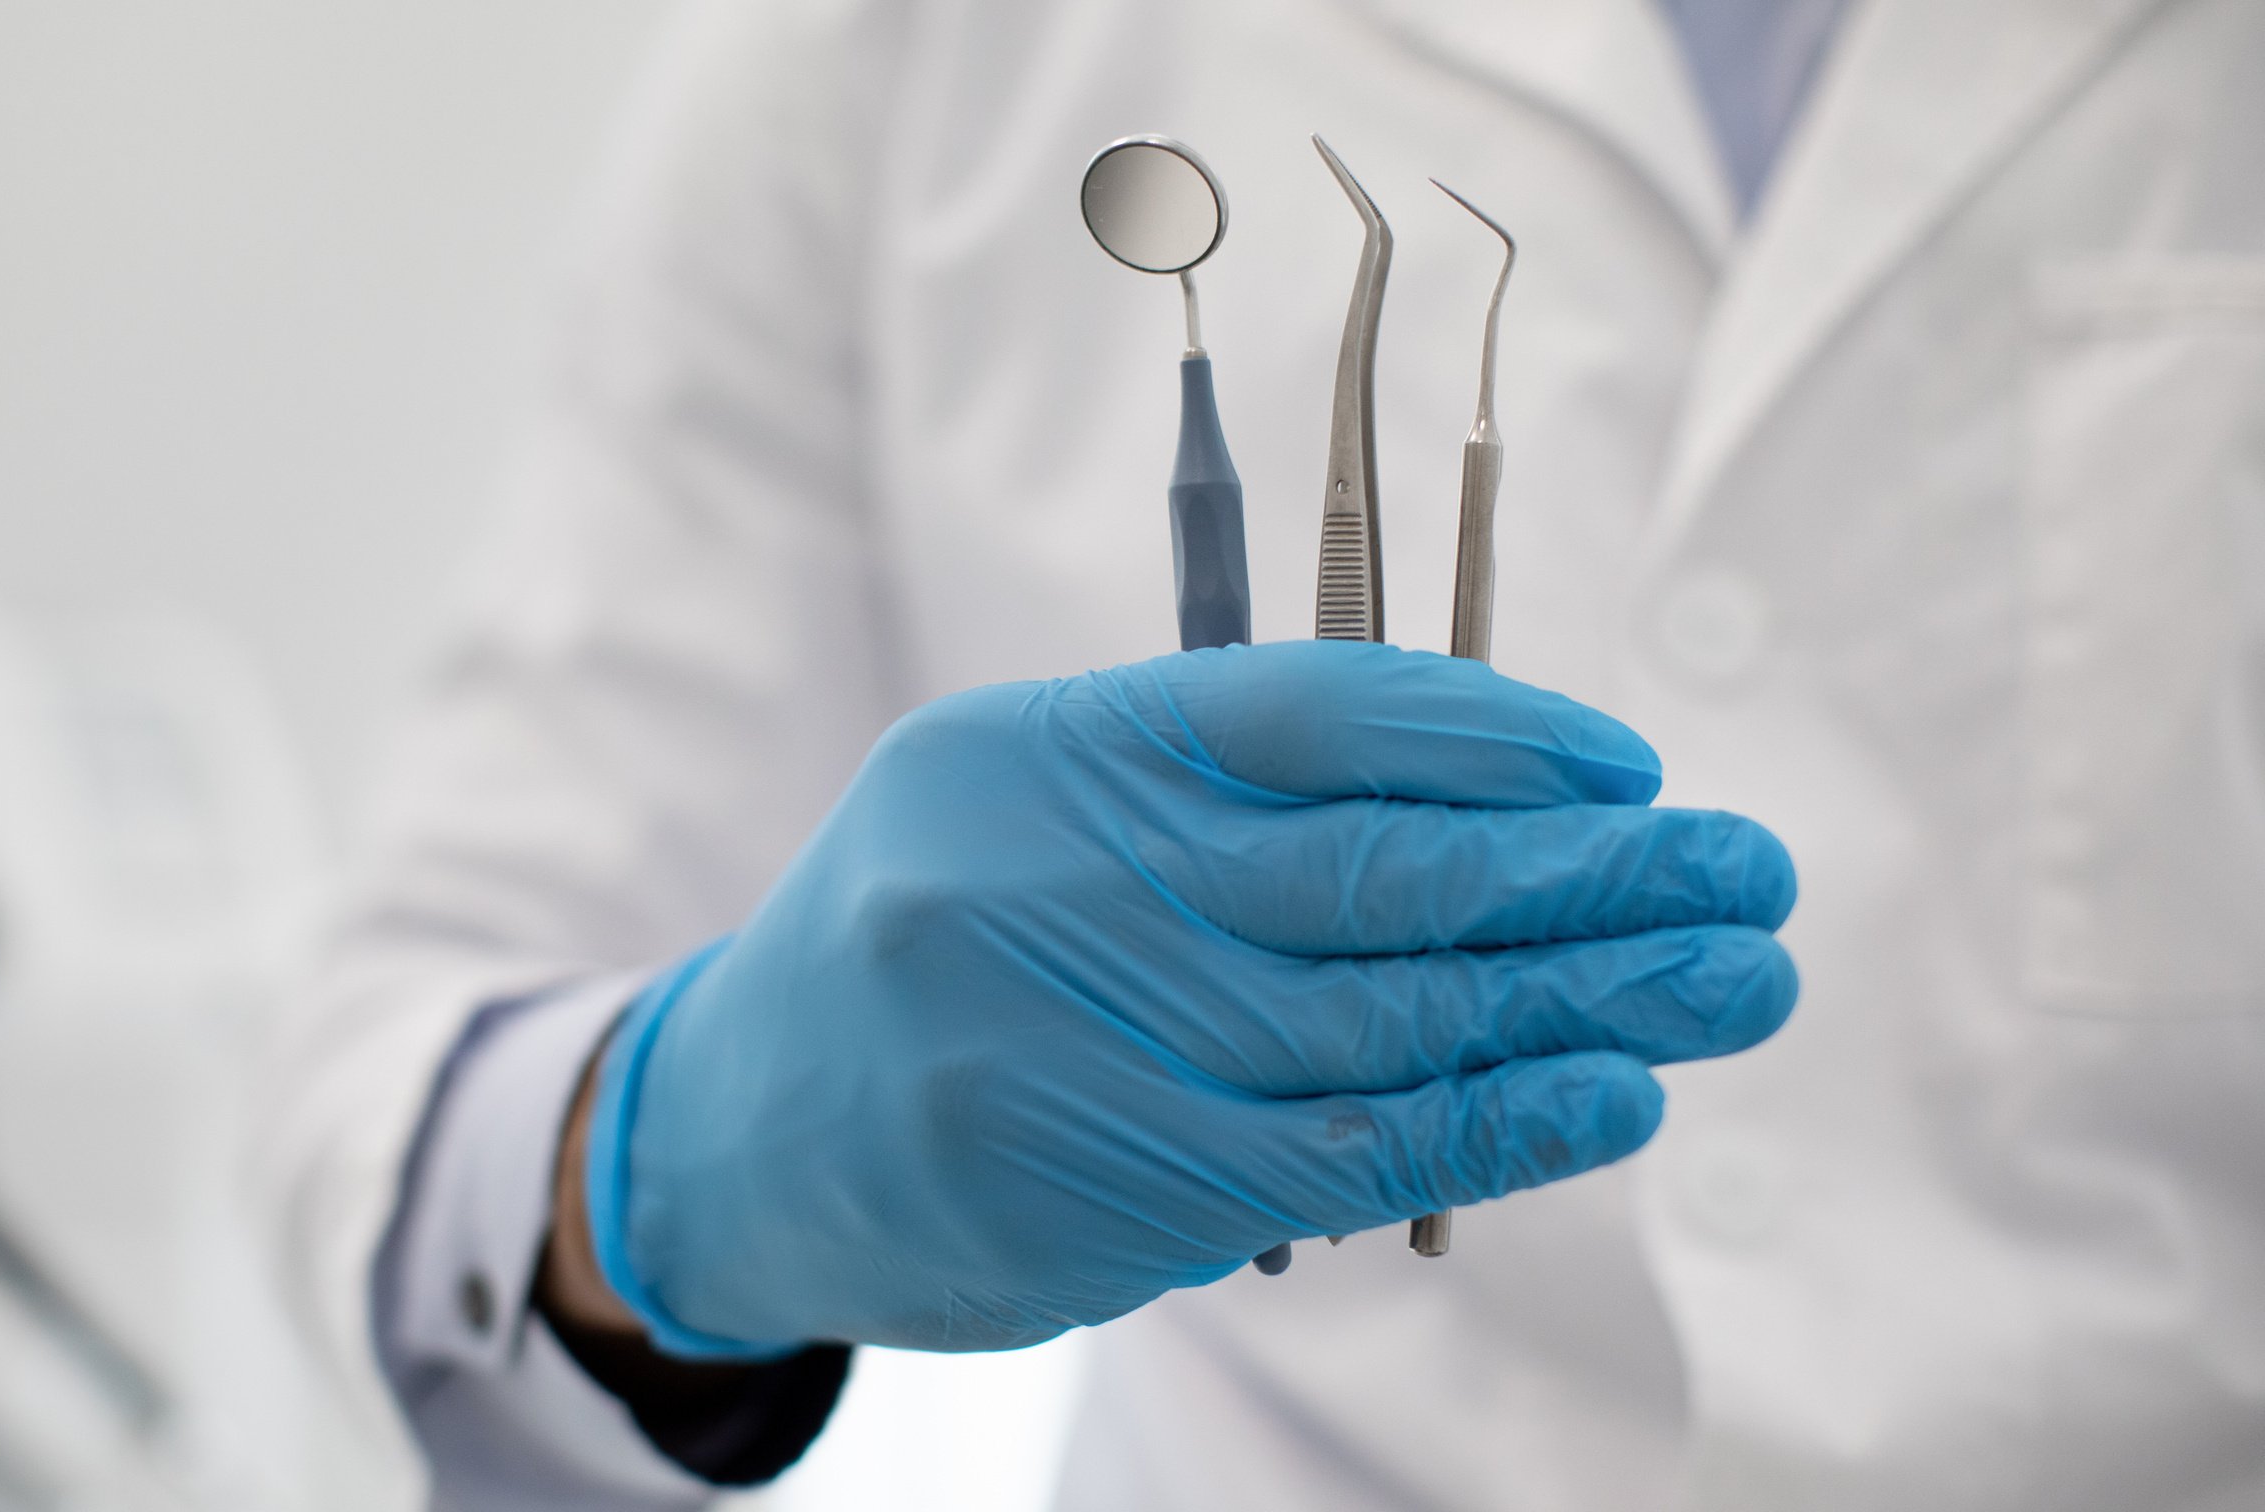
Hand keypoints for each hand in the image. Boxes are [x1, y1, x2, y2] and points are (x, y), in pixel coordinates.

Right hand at [583, 641, 1796, 1357]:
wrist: (742, 1130)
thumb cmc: (930, 931)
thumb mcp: (1028, 795)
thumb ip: (1217, 790)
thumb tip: (1500, 805)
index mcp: (1038, 752)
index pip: (1307, 714)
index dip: (1494, 736)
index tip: (1628, 767)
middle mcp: (1049, 888)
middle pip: (1377, 873)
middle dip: (1592, 873)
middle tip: (1749, 872)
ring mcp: (1070, 1052)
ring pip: (1386, 1022)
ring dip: (1588, 1003)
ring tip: (1733, 979)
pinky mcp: (1099, 1197)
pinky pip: (1341, 1157)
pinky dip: (1495, 1125)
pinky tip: (1612, 1097)